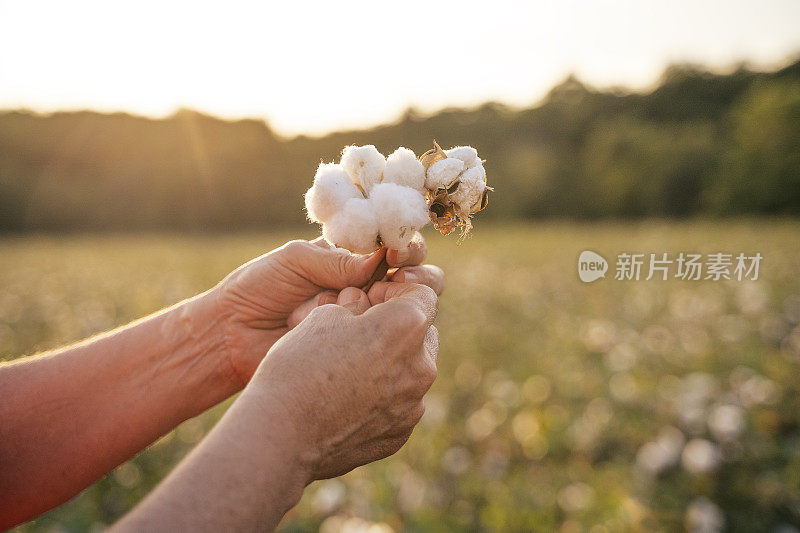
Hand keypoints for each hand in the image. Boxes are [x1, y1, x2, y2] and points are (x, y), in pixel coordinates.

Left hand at [209, 234, 443, 385]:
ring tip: (360, 307)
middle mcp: (365, 289)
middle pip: (414, 280)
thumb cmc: (257, 289)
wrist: (230, 337)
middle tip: (403, 278)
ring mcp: (364, 322)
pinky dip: (369, 335)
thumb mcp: (294, 261)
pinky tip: (350, 331)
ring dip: (388, 306)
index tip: (399, 251)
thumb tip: (378, 262)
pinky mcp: (358, 353)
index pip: (395, 246)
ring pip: (404, 314)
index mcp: (351, 258)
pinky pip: (381, 344)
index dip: (405, 246)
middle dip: (416, 276)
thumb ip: (334, 259)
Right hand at [243, 281, 438, 480]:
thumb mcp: (322, 317)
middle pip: (422, 334)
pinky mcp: (401, 434)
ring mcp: (414, 405)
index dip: (394, 291)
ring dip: (391, 364)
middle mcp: (421, 366)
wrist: (282, 436)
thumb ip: (354, 305)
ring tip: (349, 370)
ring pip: (411, 371)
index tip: (368, 299)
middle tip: (358, 334)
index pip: (422, 293)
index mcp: (406, 327)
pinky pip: (400, 405)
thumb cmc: (299, 366)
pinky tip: (347, 402)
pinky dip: (382, 398)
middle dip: (397, 329)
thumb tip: (362, 303)